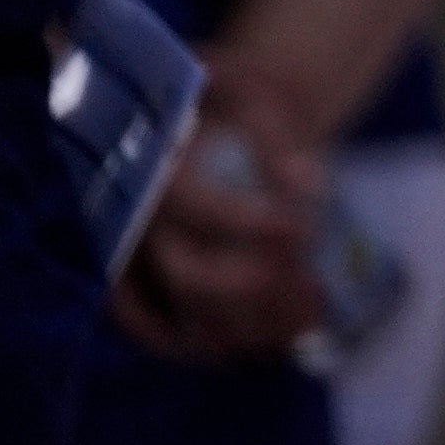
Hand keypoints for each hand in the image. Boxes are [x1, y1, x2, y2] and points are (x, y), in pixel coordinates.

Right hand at [111, 82, 326, 363]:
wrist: (215, 108)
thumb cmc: (239, 102)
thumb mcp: (261, 98)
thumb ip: (281, 140)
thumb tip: (307, 186)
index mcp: (158, 163)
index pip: (195, 205)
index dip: (250, 224)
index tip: (305, 227)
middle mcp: (135, 214)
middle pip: (186, 274)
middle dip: (254, 288)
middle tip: (311, 287)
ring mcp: (133, 249)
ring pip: (176, 310)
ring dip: (241, 328)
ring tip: (303, 325)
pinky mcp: (135, 272)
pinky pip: (144, 321)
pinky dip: (189, 342)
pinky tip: (244, 347)